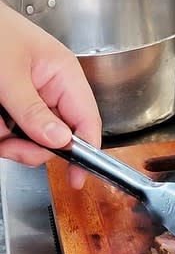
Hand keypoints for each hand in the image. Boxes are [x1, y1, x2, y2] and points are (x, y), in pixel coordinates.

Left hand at [0, 2, 100, 187]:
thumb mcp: (10, 75)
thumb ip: (34, 111)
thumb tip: (61, 142)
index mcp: (64, 74)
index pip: (87, 121)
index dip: (85, 152)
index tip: (76, 178)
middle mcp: (51, 87)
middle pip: (56, 136)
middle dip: (31, 146)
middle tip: (8, 145)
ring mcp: (31, 96)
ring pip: (30, 138)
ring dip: (8, 139)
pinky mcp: (11, 102)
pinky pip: (11, 131)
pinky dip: (0, 133)